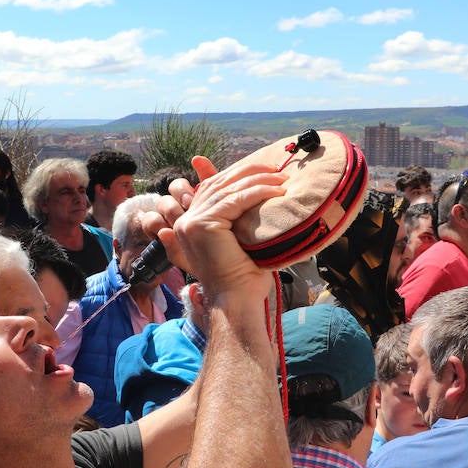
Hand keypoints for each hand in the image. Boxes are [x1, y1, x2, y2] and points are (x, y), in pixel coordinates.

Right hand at [142, 156, 285, 305]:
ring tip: (282, 179)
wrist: (237, 299)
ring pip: (228, 189)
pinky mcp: (202, 224)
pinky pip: (235, 200)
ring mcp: (191, 222)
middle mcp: (185, 220)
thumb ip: (239, 214)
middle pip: (218, 183)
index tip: (265, 170)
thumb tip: (262, 188)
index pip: (213, 187)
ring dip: (258, 180)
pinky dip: (259, 192)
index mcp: (190, 222)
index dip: (238, 174)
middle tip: (276, 169)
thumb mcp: (239, 237)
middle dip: (249, 172)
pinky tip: (277, 191)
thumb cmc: (243, 275)